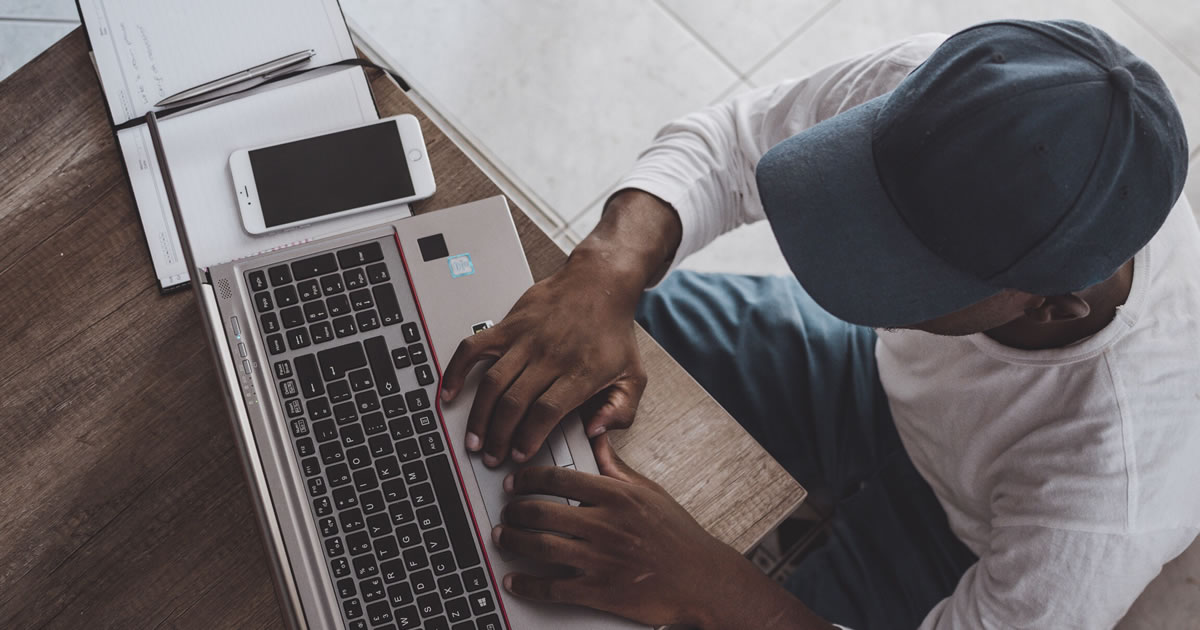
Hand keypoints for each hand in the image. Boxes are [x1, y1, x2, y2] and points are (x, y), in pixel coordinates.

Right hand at [441, 190, 679, 467]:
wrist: (600, 283)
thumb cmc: (613, 332)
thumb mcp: (634, 376)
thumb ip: (620, 410)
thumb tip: (597, 432)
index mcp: (580, 372)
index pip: (547, 411)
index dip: (529, 437)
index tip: (519, 456)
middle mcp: (550, 356)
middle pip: (515, 403)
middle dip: (500, 436)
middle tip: (493, 457)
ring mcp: (526, 339)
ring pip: (493, 383)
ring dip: (480, 415)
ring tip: (475, 440)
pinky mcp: (508, 326)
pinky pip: (474, 348)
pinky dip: (457, 371)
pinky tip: (450, 394)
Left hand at [493, 436, 832, 628]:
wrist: (702, 579)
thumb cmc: (678, 536)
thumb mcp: (649, 492)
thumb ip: (616, 467)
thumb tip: (596, 438)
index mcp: (616, 496)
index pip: (558, 479)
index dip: (527, 479)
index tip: (515, 482)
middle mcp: (605, 525)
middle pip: (541, 512)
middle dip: (514, 511)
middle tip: (506, 511)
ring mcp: (601, 560)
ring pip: (540, 548)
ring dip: (513, 542)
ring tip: (503, 538)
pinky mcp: (600, 592)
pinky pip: (552, 588)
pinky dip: (527, 584)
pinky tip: (516, 580)